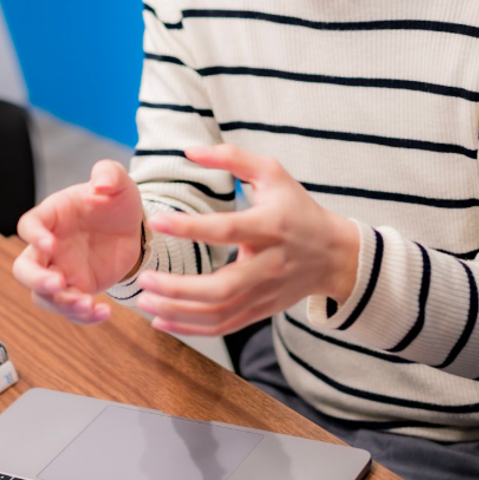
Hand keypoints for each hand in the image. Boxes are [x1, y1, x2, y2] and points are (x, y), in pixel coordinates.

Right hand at [13, 159, 144, 324]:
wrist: (131, 228)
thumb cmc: (115, 201)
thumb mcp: (118, 182)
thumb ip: (109, 174)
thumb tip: (101, 183)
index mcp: (52, 216)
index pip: (29, 225)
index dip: (33, 236)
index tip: (51, 244)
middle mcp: (49, 247)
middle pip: (24, 268)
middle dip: (36, 279)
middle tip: (58, 284)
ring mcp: (60, 271)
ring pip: (43, 296)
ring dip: (60, 304)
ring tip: (88, 305)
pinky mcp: (77, 289)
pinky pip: (71, 310)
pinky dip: (84, 317)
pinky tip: (104, 314)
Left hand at [135, 144, 359, 335]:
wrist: (334, 254)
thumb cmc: (297, 208)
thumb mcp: (273, 174)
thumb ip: (232, 158)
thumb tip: (189, 150)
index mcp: (270, 226)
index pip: (227, 230)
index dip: (191, 227)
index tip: (157, 221)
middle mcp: (267, 265)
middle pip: (221, 287)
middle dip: (179, 288)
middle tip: (144, 278)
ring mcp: (264, 293)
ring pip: (219, 313)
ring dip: (179, 312)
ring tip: (145, 301)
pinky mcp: (261, 311)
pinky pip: (223, 327)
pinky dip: (191, 329)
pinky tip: (162, 320)